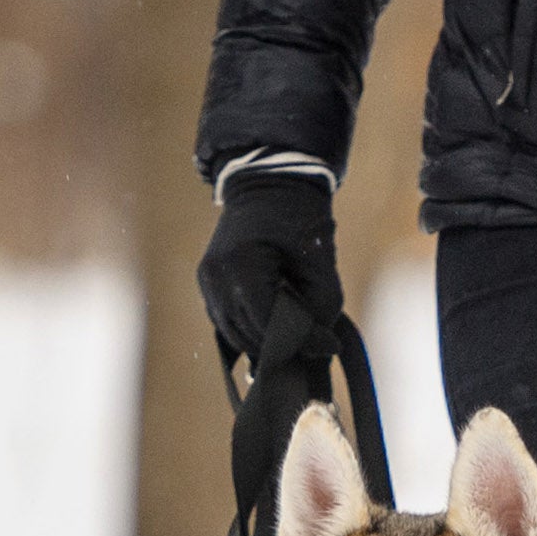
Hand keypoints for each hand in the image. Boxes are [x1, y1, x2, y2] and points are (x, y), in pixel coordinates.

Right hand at [197, 172, 342, 360]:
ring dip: (267, 342)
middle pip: (250, 336)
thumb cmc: (300, 219)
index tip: (330, 344)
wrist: (269, 185)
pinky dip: (253, 330)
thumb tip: (319, 350)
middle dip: (285, 345)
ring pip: (236, 337)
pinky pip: (228, 323)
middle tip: (316, 341)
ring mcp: (206, 282)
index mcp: (241, 266)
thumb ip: (321, 310)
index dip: (301, 341)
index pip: (268, 325)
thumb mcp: (321, 263)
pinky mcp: (207, 284)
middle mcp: (215, 277)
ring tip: (297, 331)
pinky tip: (275, 322)